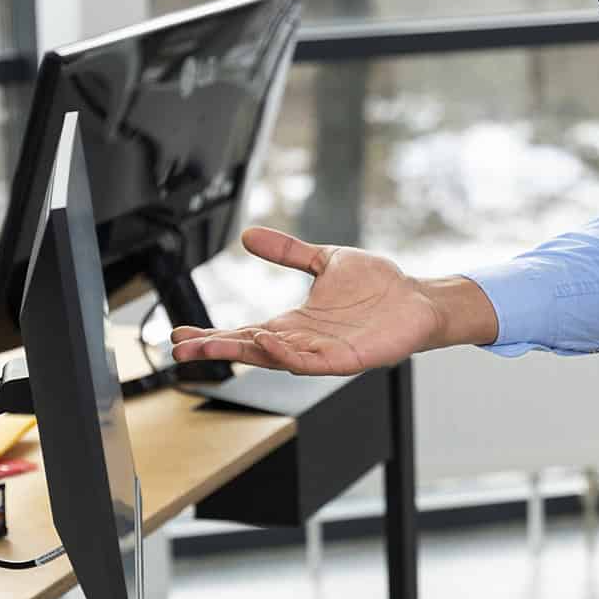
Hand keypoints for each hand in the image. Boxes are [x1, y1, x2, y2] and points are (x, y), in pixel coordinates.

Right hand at [169, 227, 493, 374]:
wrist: (418, 299)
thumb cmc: (377, 287)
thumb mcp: (324, 261)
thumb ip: (288, 252)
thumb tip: (249, 236)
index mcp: (294, 323)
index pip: (245, 332)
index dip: (213, 335)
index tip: (180, 334)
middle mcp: (304, 342)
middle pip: (251, 350)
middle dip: (216, 350)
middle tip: (181, 349)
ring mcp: (324, 353)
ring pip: (277, 358)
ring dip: (248, 352)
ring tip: (218, 344)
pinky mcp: (348, 359)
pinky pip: (313, 362)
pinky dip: (289, 354)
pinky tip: (269, 341)